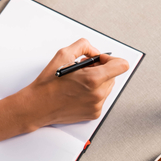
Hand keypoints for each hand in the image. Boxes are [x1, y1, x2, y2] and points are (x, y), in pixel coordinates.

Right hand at [0, 39, 130, 140]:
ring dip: (97, 82)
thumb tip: (94, 51)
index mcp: (93, 79)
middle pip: (113, 75)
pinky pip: (101, 99)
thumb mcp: (63, 54)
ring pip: (107, 87)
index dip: (111, 59)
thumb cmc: (48, 83)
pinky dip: (93, 93)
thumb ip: (84, 46)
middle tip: (84, 70)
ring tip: (79, 82)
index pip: (121, 65)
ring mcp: (97, 106)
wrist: (38, 106)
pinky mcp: (94, 113)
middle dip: (101, 70)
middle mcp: (98, 94)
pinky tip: (78, 92)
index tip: (101, 60)